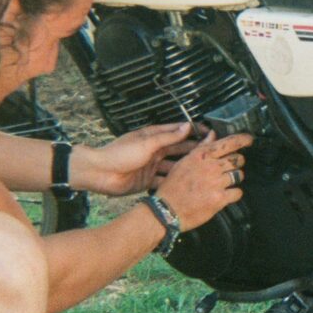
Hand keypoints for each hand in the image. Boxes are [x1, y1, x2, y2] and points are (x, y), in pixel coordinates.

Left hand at [76, 122, 197, 196]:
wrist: (100, 173)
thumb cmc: (120, 153)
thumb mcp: (147, 143)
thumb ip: (168, 137)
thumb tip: (187, 126)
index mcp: (152, 137)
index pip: (177, 132)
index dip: (192, 131)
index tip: (209, 132)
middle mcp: (154, 151)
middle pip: (177, 150)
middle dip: (193, 151)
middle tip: (212, 153)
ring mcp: (151, 166)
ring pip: (173, 166)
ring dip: (185, 168)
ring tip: (204, 171)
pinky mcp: (147, 181)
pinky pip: (164, 181)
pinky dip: (174, 183)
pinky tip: (188, 185)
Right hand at [154, 130, 252, 231]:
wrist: (167, 210)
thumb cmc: (172, 187)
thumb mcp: (183, 162)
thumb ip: (201, 148)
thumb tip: (212, 135)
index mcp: (201, 156)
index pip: (228, 143)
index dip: (242, 139)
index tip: (249, 139)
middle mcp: (210, 167)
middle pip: (237, 159)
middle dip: (236, 163)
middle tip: (229, 167)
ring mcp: (216, 182)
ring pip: (239, 175)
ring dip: (234, 178)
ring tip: (223, 183)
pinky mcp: (220, 198)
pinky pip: (237, 192)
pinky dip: (234, 194)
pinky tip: (225, 195)